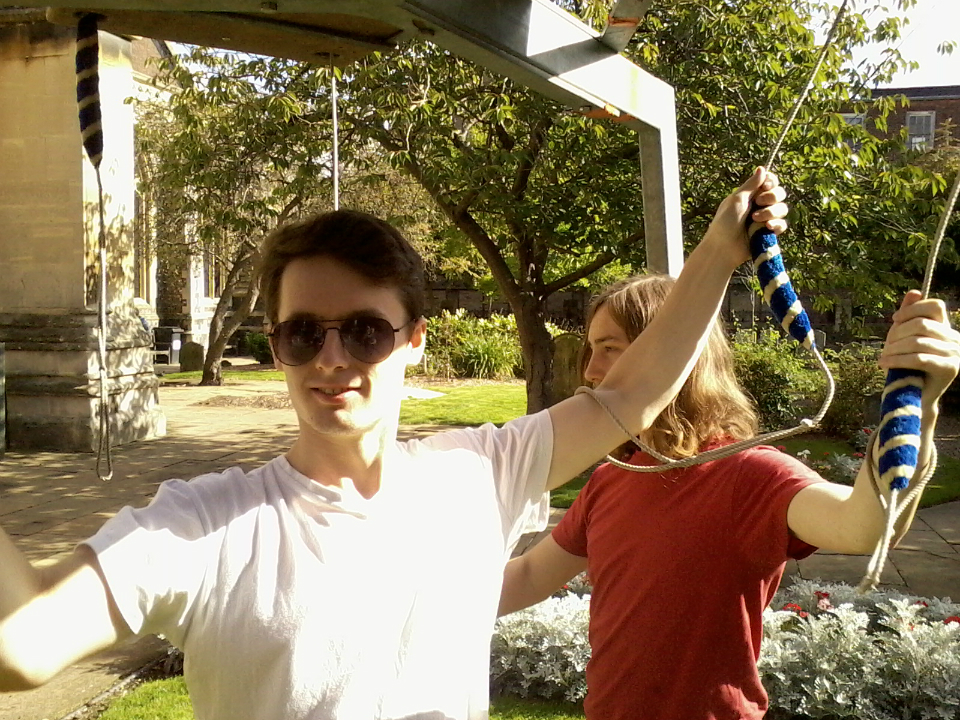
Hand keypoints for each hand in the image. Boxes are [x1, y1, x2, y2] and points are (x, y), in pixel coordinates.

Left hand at [702, 167, 788, 268]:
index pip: (769, 182)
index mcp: (750, 195)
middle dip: (772, 196)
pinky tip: (767, 227)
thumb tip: (762, 168)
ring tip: (756, 220)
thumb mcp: (737, 200)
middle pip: (780, 193)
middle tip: (759, 202)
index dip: (771, 182)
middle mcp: (760, 205)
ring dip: (771, 212)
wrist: (723, 248)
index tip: (765, 186)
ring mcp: (765, 219)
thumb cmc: (725, 222)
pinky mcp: (769, 233)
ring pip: (782, 209)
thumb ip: (751, 185)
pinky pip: (782, 225)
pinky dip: (776, 225)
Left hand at [879, 290, 959, 405]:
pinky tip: (883, 364)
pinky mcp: (949, 368)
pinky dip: (897, 360)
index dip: (912, 309)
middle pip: (922, 323)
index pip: (935, 305)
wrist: (914, 395)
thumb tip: (914, 291)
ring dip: (894, 349)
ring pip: (918, 341)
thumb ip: (909, 315)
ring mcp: (955, 353)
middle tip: (885, 346)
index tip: (894, 320)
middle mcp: (955, 337)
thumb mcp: (904, 336)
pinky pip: (919, 358)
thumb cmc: (907, 364)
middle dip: (897, 333)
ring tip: (883, 357)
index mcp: (945, 327)